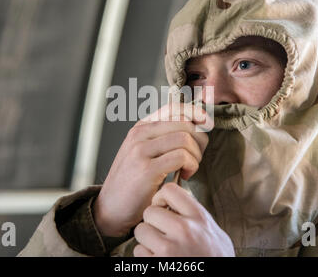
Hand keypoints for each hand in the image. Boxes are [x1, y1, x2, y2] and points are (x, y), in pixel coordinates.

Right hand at [93, 103, 211, 236]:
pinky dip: (191, 166)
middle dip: (200, 141)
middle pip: (184, 123)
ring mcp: (141, 150)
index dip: (196, 114)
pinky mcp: (147, 169)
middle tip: (196, 158)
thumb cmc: (133, 183)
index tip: (206, 125)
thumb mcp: (144, 153)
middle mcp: (139, 134)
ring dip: (196, 156)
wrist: (110, 208)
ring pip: (185, 139)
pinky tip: (185, 175)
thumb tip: (197, 124)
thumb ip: (164, 138)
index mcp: (140, 128)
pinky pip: (182, 157)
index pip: (174, 108)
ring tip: (190, 168)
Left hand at [133, 183, 234, 256]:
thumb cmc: (216, 257)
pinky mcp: (157, 264)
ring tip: (160, 246)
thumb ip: (195, 214)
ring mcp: (169, 248)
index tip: (162, 207)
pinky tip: (159, 259)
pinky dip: (146, 256)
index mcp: (198, 217)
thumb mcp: (212, 230)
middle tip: (161, 231)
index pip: (169, 190)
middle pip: (149, 211)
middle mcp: (184, 230)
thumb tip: (177, 202)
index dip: (161, 197)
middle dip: (152, 222)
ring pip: (141, 231)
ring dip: (147, 239)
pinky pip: (139, 251)